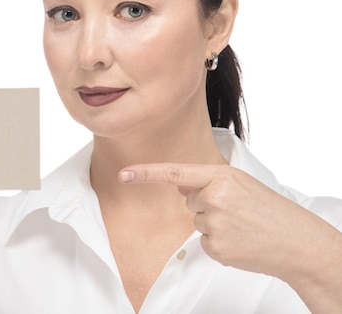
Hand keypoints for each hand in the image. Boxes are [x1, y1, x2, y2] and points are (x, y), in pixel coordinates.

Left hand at [118, 163, 327, 280]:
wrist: (295, 241)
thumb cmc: (269, 210)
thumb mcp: (240, 183)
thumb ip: (207, 181)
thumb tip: (179, 183)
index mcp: (221, 176)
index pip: (175, 172)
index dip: (146, 173)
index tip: (124, 174)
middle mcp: (214, 198)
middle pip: (189, 201)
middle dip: (207, 206)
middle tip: (236, 212)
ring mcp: (213, 224)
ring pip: (196, 222)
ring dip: (213, 225)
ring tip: (241, 226)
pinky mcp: (214, 247)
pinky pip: (202, 242)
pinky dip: (217, 243)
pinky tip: (238, 241)